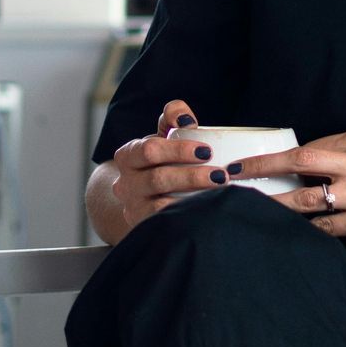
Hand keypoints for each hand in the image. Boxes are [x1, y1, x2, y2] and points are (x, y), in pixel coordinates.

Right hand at [104, 98, 219, 235]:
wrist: (139, 198)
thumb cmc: (159, 161)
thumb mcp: (162, 137)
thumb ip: (173, 118)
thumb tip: (185, 118)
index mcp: (128, 156)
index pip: (150, 150)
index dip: (179, 150)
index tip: (207, 150)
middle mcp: (125, 184)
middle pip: (158, 179)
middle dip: (192, 176)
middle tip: (221, 175)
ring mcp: (133, 209)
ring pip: (161, 206)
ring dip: (193, 199)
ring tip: (219, 193)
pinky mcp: (143, 228)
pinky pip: (166, 225)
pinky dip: (187, 218)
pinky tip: (208, 212)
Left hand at [232, 130, 345, 255]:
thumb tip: (308, 165)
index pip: (313, 146)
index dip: (281, 157)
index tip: (255, 164)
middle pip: (302, 160)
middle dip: (263, 166)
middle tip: (233, 175)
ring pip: (308, 198)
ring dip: (276, 205)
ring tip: (251, 210)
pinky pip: (327, 228)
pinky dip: (306, 231)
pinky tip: (290, 234)